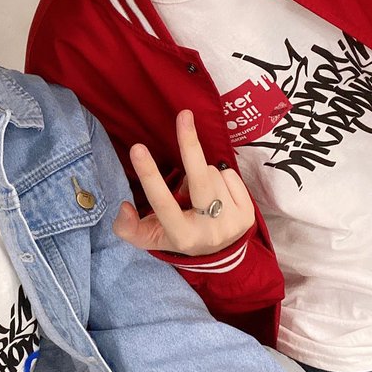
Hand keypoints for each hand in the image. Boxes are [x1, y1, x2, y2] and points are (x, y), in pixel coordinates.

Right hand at [113, 111, 254, 256]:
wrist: (218, 255)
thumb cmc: (177, 236)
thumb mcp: (148, 238)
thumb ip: (127, 227)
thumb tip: (124, 207)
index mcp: (181, 236)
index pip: (162, 203)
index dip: (149, 175)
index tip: (137, 148)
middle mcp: (209, 232)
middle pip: (200, 179)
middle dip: (190, 145)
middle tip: (184, 115)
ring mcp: (232, 223)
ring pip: (213, 173)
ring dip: (200, 172)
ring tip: (197, 192)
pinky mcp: (248, 214)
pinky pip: (230, 175)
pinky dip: (219, 176)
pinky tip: (215, 193)